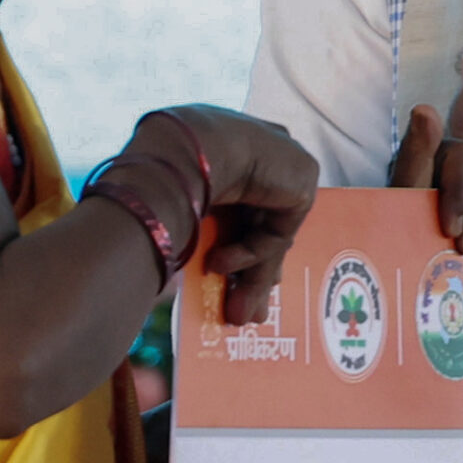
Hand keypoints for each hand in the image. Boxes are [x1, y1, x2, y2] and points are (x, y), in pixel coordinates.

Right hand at [134, 108, 319, 326]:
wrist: (176, 153)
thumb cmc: (159, 175)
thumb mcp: (183, 212)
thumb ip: (204, 237)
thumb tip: (195, 281)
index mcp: (228, 146)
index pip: (242, 205)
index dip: (237, 247)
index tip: (225, 282)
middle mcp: (259, 149)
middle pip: (262, 223)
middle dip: (252, 273)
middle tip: (239, 312)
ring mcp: (284, 160)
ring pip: (271, 234)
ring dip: (251, 277)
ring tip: (232, 315)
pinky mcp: (302, 178)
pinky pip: (277, 232)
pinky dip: (251, 254)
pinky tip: (217, 263)